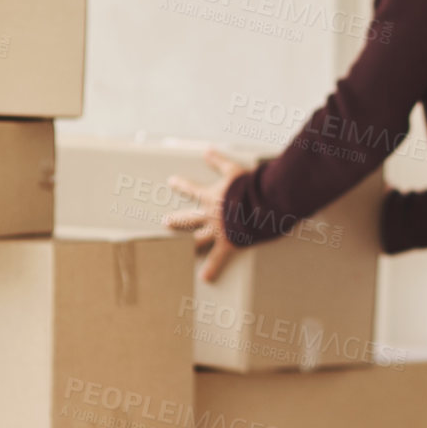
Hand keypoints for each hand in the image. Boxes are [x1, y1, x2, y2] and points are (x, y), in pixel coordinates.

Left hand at [164, 148, 248, 283]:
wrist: (261, 204)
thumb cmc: (250, 186)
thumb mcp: (234, 170)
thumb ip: (219, 162)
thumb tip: (207, 151)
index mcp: (211, 197)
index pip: (192, 189)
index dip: (181, 185)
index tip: (171, 182)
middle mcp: (210, 215)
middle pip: (189, 218)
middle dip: (176, 220)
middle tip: (165, 222)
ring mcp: (217, 231)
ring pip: (198, 240)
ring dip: (188, 245)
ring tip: (180, 252)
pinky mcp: (229, 243)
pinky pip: (218, 258)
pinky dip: (212, 268)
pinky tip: (205, 277)